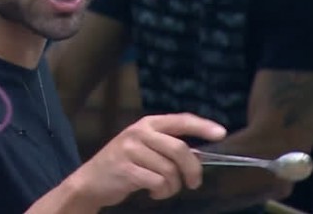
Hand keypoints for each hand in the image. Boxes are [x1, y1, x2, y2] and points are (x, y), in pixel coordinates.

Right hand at [68, 113, 225, 208]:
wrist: (91, 180)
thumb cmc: (124, 164)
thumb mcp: (144, 147)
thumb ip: (168, 146)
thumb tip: (200, 154)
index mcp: (148, 123)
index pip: (181, 120)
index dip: (202, 126)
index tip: (221, 133)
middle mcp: (139, 132)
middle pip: (180, 149)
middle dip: (193, 170)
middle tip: (194, 183)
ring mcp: (131, 150)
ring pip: (169, 170)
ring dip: (173, 187)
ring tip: (164, 190)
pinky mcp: (125, 169)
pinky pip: (157, 183)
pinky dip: (161, 193)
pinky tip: (153, 193)